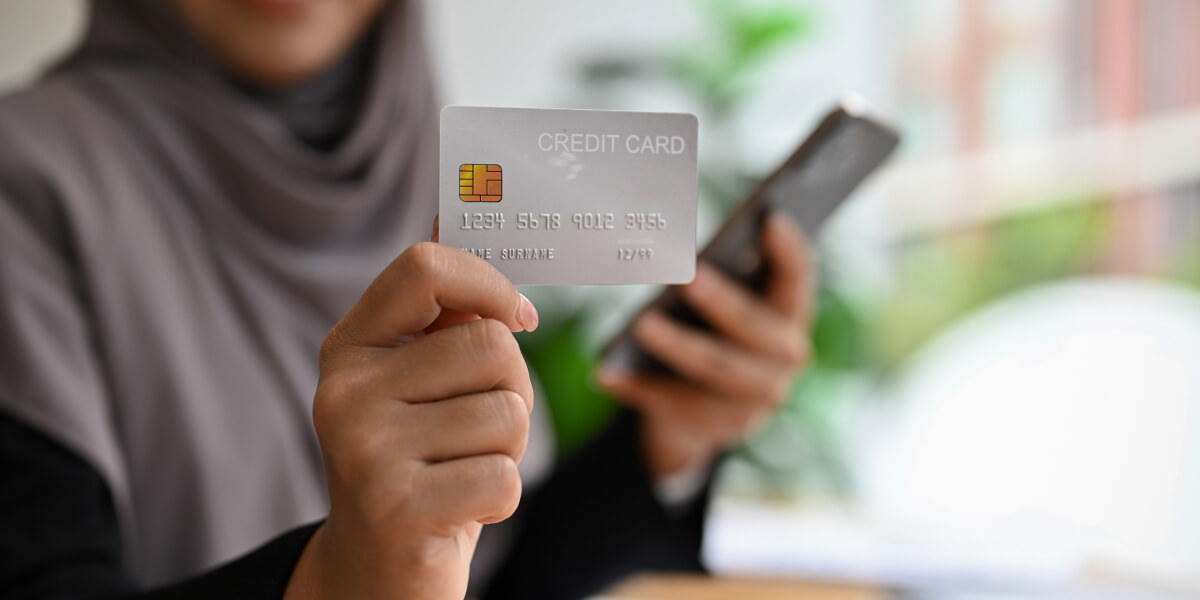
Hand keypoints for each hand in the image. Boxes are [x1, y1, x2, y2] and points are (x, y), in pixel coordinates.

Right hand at [284, 242, 538, 599]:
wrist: (375, 572)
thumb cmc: (418, 463)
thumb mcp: (419, 386)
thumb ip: (445, 318)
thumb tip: (469, 218)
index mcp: (350, 347)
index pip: (425, 267)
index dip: (491, 283)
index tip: (519, 318)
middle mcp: (344, 390)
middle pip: (490, 346)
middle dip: (512, 391)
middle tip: (475, 430)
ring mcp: (364, 450)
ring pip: (507, 412)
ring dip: (509, 450)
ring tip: (461, 471)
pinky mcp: (396, 507)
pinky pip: (504, 476)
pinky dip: (502, 498)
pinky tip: (460, 511)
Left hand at [599, 211, 813, 477]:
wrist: (706, 410)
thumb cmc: (712, 332)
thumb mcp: (723, 303)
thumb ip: (719, 275)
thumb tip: (677, 249)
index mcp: (790, 313)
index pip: (797, 276)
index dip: (787, 248)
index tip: (768, 217)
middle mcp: (785, 357)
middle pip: (753, 327)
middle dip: (721, 302)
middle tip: (689, 277)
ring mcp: (755, 398)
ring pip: (715, 369)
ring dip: (678, 346)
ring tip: (642, 324)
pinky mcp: (719, 426)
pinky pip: (675, 403)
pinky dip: (639, 387)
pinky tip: (608, 373)